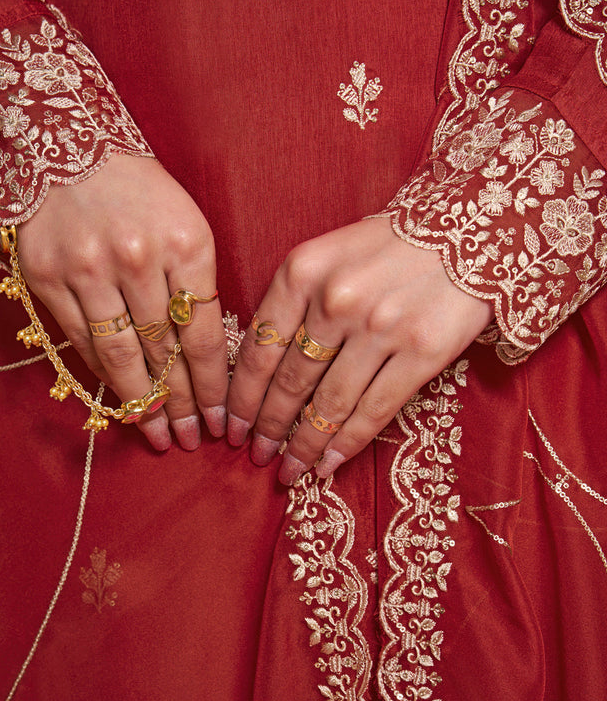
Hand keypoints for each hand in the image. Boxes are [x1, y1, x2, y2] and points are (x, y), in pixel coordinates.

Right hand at [17, 154, 228, 449]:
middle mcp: (137, 259)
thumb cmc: (139, 190)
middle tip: (190, 439)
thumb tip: (205, 355)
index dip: (212, 383)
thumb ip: (196, 283)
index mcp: (186, 243)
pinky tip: (118, 397)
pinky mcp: (47, 277)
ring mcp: (88, 269)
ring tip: (156, 434)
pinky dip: (102, 373)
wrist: (65, 146)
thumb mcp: (186, 222)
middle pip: (164, 351)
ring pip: (121, 354)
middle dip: (180, 402)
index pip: (203, 332)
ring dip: (141, 401)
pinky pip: (80, 340)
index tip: (219, 418)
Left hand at [227, 216, 492, 483]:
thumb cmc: (389, 248)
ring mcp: (380, 328)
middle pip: (289, 381)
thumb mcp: (327, 257)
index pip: (258, 348)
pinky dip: (346, 443)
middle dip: (266, 427)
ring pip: (328, 403)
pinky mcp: (421, 352)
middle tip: (253, 454)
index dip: (240, 396)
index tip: (229, 426)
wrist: (470, 230)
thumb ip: (293, 303)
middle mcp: (336, 299)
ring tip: (287, 469)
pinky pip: (373, 410)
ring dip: (302, 444)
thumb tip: (262, 372)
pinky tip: (327, 463)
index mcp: (302, 271)